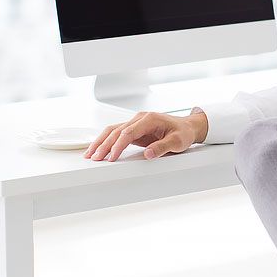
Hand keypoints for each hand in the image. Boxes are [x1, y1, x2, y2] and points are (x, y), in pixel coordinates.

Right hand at [84, 109, 208, 161]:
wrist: (187, 127)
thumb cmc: (183, 133)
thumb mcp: (178, 142)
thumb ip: (162, 147)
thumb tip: (147, 154)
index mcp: (150, 119)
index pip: (128, 132)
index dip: (118, 145)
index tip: (112, 157)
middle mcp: (140, 119)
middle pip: (116, 131)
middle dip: (104, 145)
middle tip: (95, 158)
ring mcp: (136, 123)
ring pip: (113, 130)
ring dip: (101, 142)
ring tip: (90, 154)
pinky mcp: (134, 129)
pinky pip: (116, 134)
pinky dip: (106, 141)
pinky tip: (98, 148)